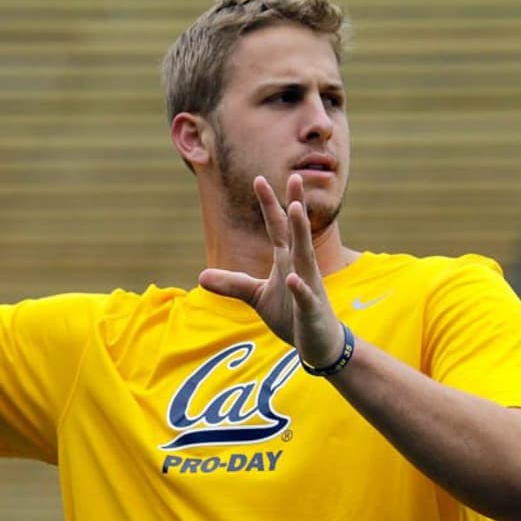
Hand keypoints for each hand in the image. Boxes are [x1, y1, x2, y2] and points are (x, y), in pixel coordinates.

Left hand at [198, 174, 342, 367]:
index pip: (278, 227)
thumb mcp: (258, 297)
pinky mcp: (311, 309)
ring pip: (306, 256)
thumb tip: (200, 276)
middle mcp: (300, 267)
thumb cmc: (292, 316)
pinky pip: (305, 297)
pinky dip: (299, 288)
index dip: (269, 204)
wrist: (320, 343)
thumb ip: (233, 284)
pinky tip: (292, 279)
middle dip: (294, 205)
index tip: (259, 179)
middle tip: (295, 177)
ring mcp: (309, 286)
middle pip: (296, 232)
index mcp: (287, 261)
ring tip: (297, 210)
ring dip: (301, 233)